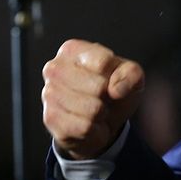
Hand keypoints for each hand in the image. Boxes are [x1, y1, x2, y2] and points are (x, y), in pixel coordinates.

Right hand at [41, 39, 144, 159]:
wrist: (100, 121)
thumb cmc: (113, 91)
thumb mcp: (130, 77)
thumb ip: (131, 74)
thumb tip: (116, 89)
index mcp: (72, 49)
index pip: (103, 63)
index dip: (115, 77)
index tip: (111, 80)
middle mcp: (55, 68)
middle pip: (98, 87)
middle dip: (108, 97)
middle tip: (103, 98)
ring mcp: (49, 93)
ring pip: (93, 109)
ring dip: (102, 114)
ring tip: (96, 111)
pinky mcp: (50, 118)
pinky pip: (85, 128)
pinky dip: (95, 130)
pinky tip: (90, 124)